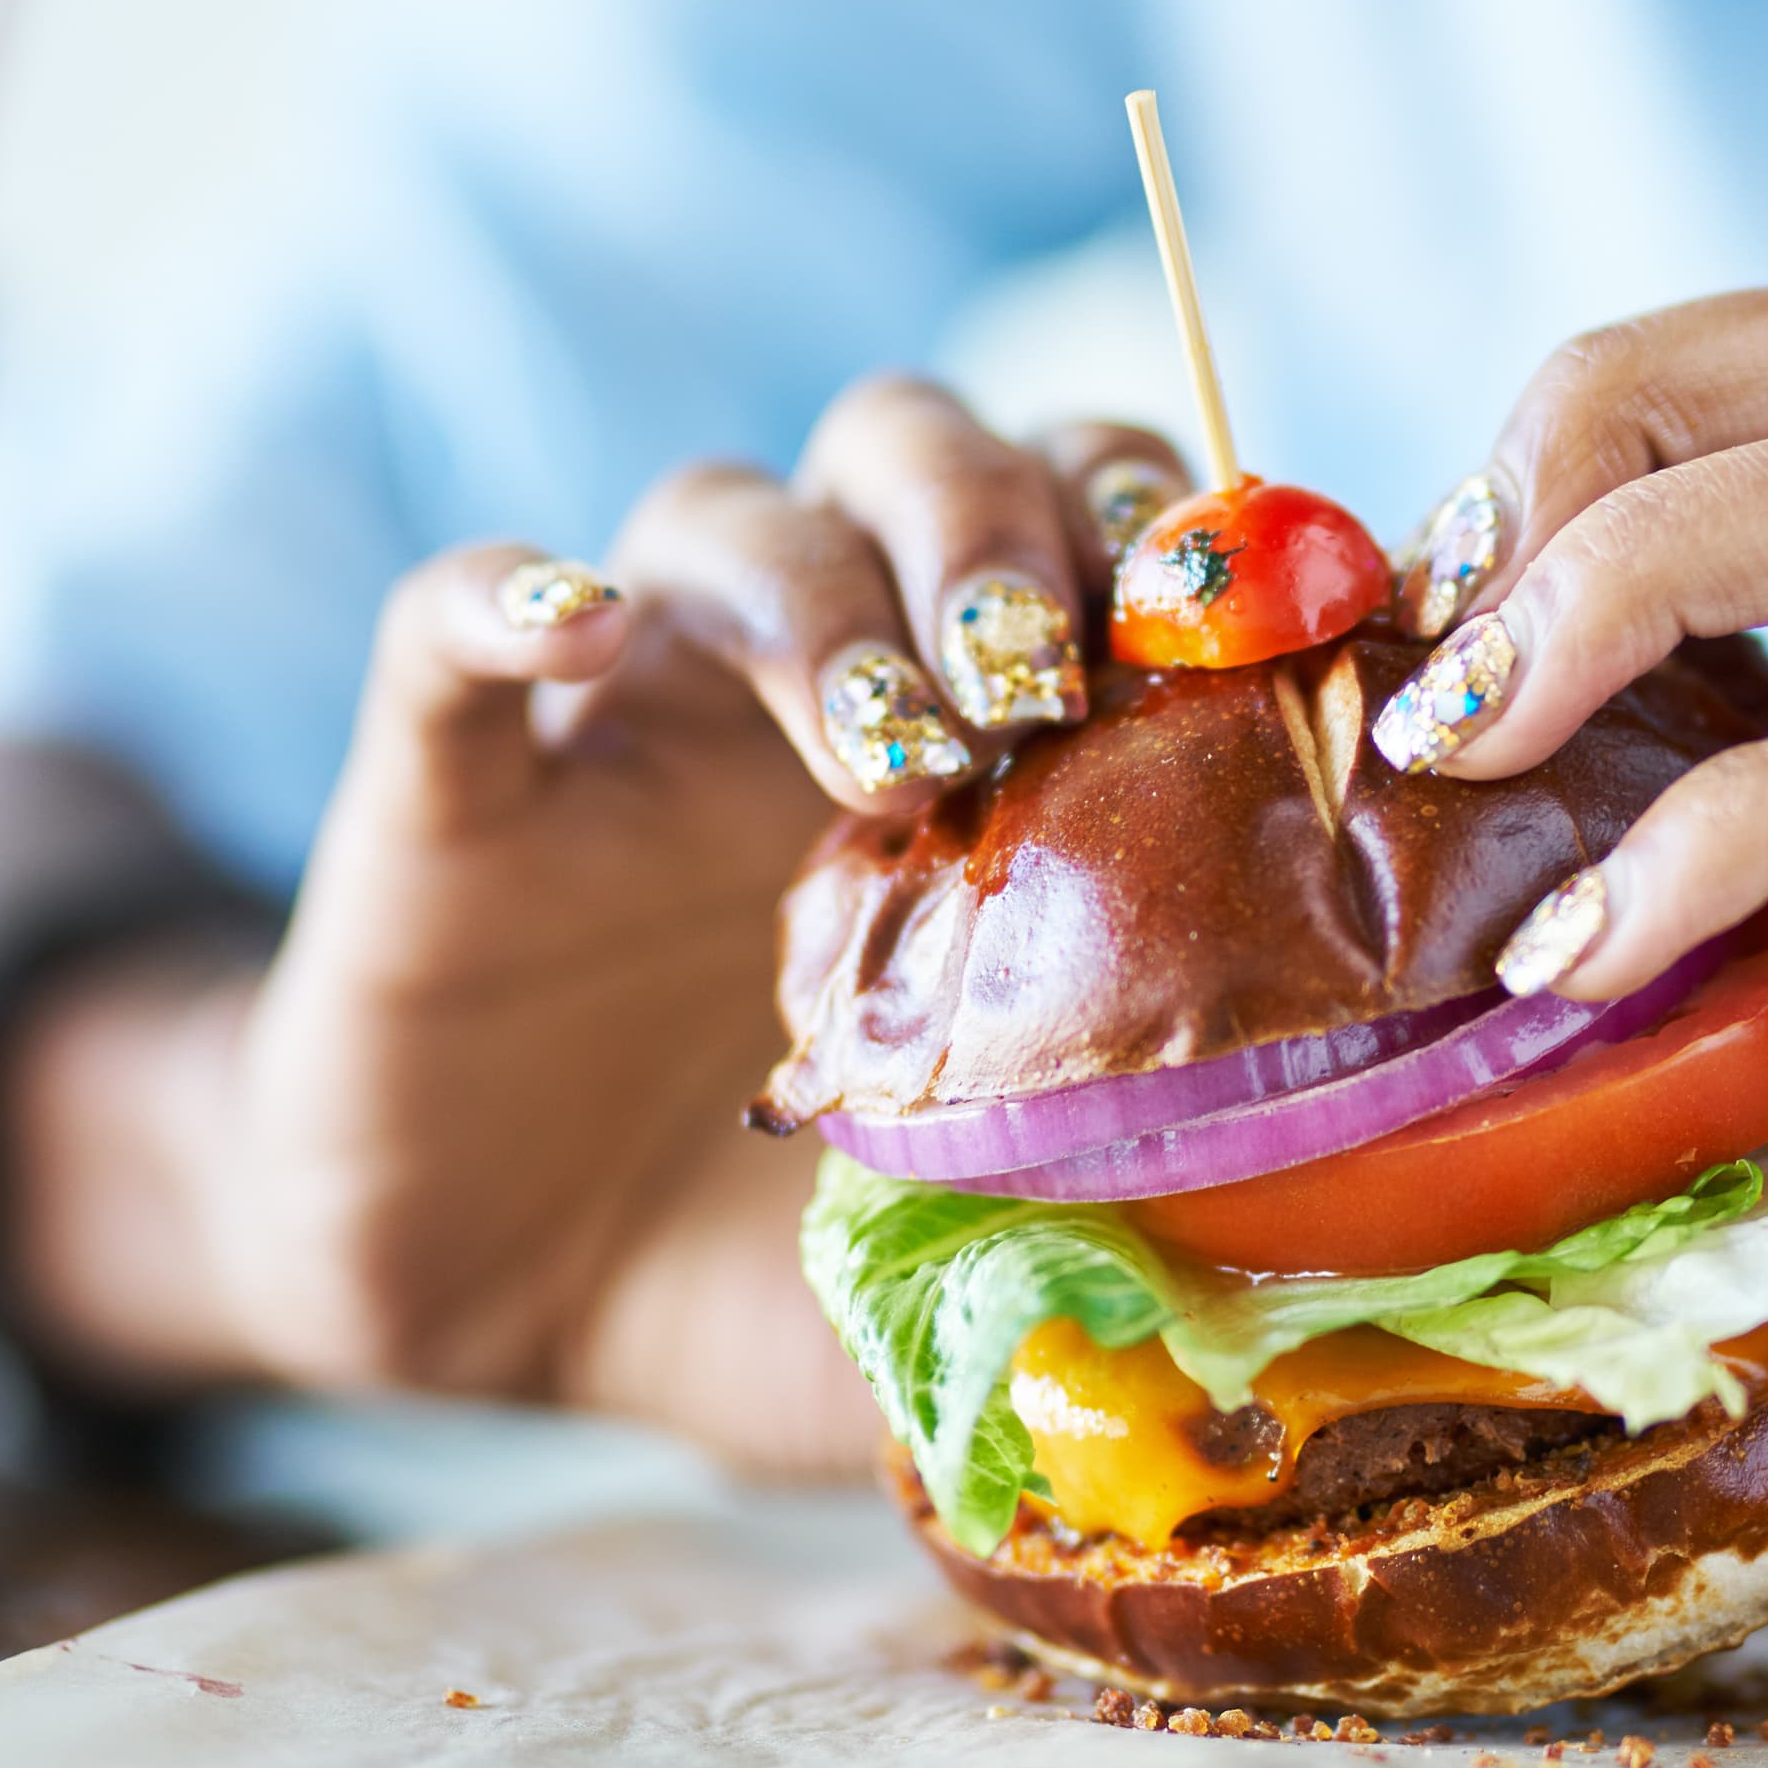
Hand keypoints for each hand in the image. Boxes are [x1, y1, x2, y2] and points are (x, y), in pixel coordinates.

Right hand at [2, 379, 1185, 1470]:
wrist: (500, 1308)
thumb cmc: (778, 1243)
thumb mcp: (982, 1251)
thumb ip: (1132, 1240)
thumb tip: (1326, 1309)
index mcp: (976, 751)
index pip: (1098, 530)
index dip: (1179, 536)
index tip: (1250, 631)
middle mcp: (809, 683)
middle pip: (918, 458)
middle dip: (1006, 530)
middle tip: (1048, 686)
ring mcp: (623, 715)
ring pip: (723, 516)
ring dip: (825, 593)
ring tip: (888, 745)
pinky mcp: (443, 785)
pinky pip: (442, 620)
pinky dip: (505, 595)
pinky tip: (570, 626)